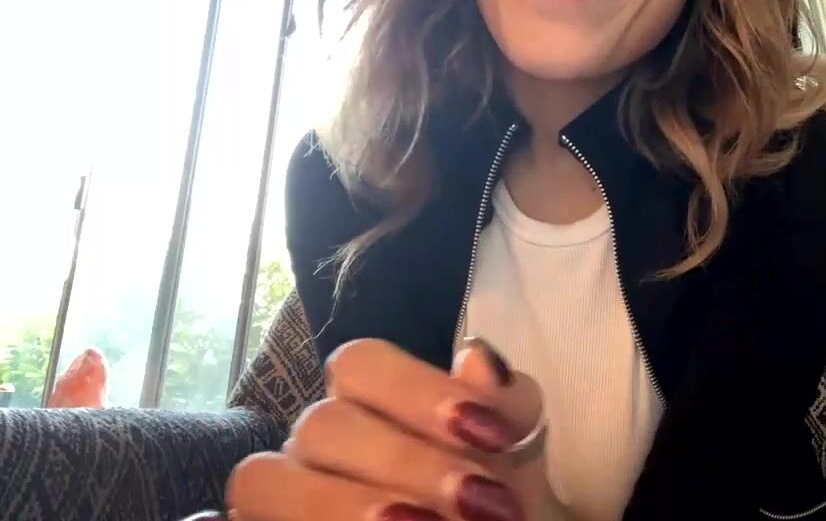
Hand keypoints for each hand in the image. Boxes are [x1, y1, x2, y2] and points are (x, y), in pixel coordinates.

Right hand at [213, 337, 560, 520]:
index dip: (421, 392)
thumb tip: (480, 361)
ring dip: (343, 505)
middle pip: (323, 424)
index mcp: (371, 400)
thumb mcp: (518, 461)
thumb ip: (506, 413)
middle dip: (407, 464)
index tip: (494, 436)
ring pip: (267, 481)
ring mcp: (286, 492)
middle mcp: (318, 441)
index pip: (360, 363)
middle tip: (482, 504)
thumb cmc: (499, 504)